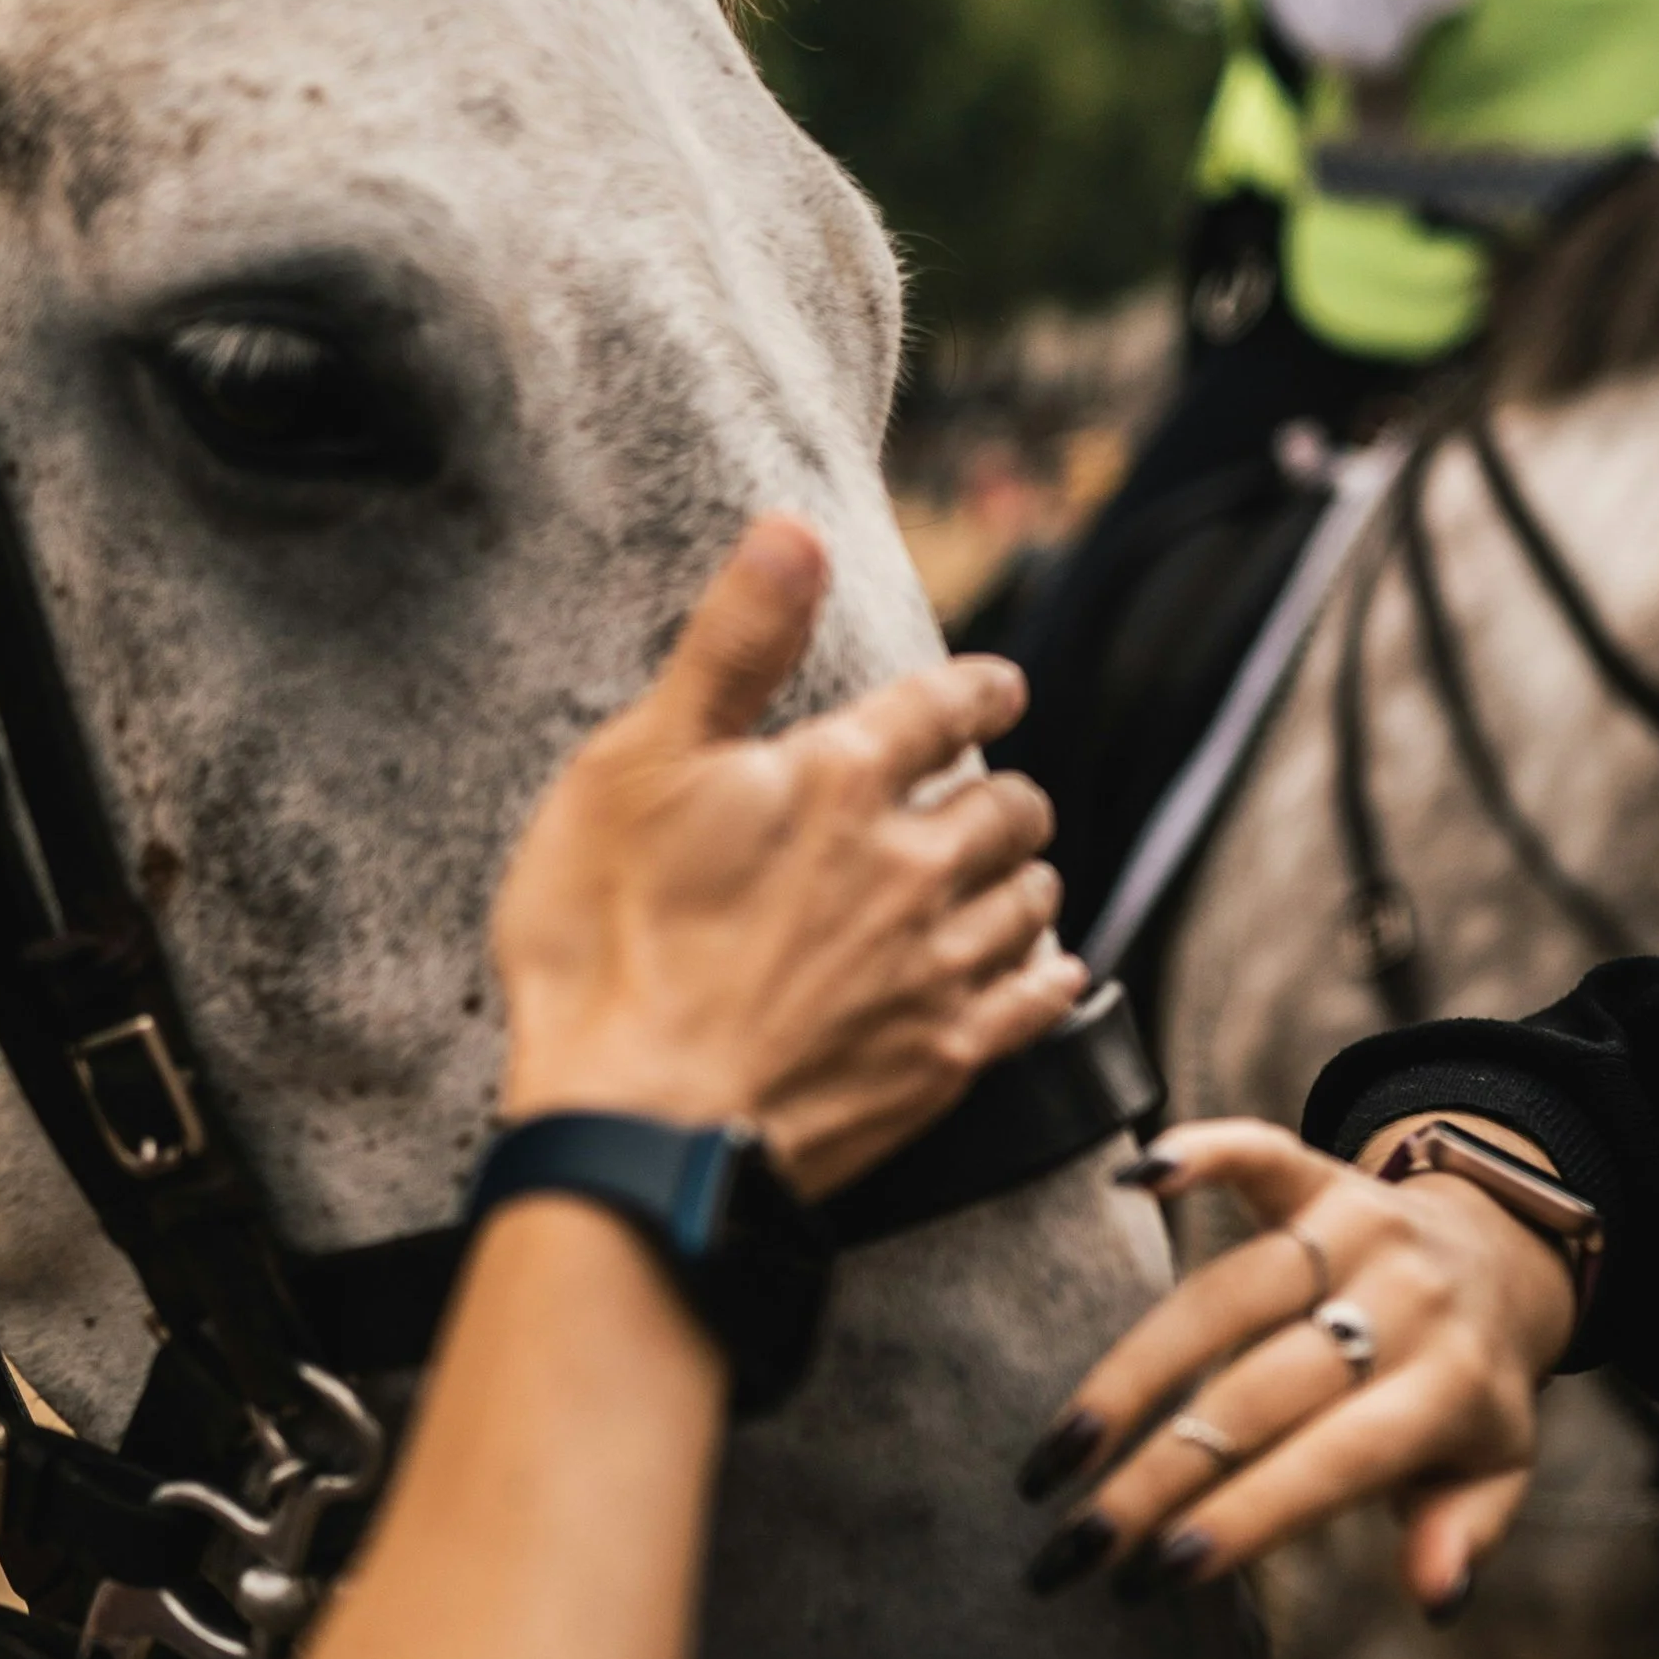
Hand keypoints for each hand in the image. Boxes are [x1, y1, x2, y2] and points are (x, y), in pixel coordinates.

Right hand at [492, 517, 1083, 1197]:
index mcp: (840, 780)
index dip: (977, 687)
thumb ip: (732, 647)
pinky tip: (1051, 970)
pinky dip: (1048, 975)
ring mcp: (934, 967)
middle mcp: (911, 865)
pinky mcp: (941, 1059)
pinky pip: (1033, 1001)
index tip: (999, 685)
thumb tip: (793, 532)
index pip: (943, 705)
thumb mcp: (636, 766)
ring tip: (1014, 873)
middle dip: (1003, 791)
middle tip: (993, 794)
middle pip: (1003, 806)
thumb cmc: (607, 943)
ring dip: (1025, 876)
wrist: (636, 1126)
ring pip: (1025, 898)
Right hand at [1014, 1117, 1576, 1617]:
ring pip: (1225, 1298)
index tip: (1162, 1571)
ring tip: (1059, 1453)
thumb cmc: (1471, 1392)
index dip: (1248, 1514)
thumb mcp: (1490, 1472)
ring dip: (1131, 1375)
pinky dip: (1201, 1153)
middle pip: (1260, 1392)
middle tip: (1080, 1543)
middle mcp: (1407, 1301)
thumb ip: (1463, 1532)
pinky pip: (1260, 1153)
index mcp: (1452, 1388)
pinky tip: (1130, 1181)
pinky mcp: (1324, 1174)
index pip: (1335, 1458)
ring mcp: (1361, 1228)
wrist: (1505, 1259)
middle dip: (1161, 1474)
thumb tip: (1438, 1598)